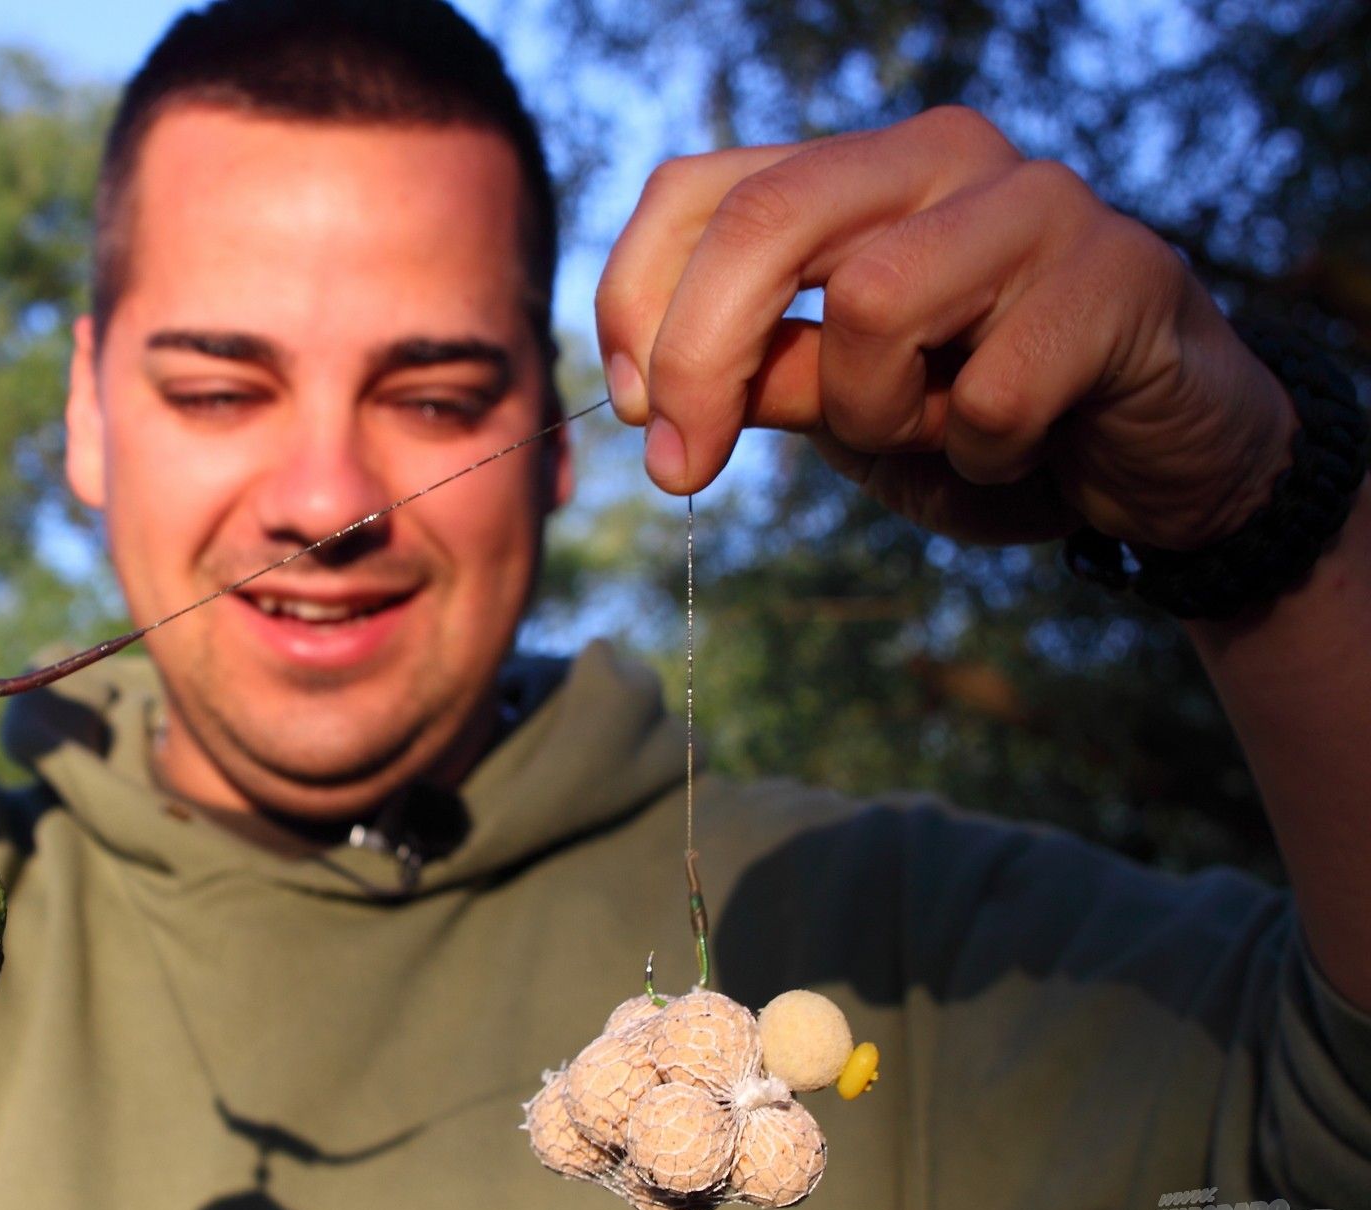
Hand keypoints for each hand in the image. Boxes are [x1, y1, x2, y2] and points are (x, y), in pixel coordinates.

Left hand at [595, 107, 1297, 549]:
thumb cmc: (986, 424)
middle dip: (699, 360)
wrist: (1157, 463)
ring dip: (875, 415)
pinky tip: (1027, 446)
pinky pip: (990, 392)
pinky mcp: (1124, 274)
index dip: (635, 298)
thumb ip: (761, 380)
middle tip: (683, 470)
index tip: (634, 408)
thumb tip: (655, 392)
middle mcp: (939, 157)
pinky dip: (982, 453)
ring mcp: (1037, 202)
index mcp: (857, 174)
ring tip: (934, 434)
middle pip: (763, 220)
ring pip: (873, 301)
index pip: (698, 189)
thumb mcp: (846, 411)